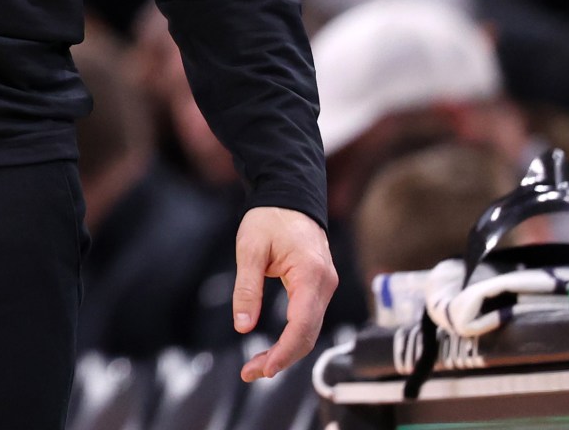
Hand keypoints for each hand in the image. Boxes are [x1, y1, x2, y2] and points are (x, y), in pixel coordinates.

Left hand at [233, 206, 338, 382]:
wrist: (289, 196)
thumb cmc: (269, 218)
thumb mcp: (249, 249)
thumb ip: (246, 288)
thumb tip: (243, 326)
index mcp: (310, 275)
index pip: (302, 326)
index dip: (283, 352)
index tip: (262, 368)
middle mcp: (325, 285)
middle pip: (308, 335)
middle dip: (282, 358)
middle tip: (250, 372)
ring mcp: (325, 287)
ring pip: (310, 331)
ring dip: (286, 352)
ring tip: (257, 366)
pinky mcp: (319, 288)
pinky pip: (309, 320)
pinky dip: (293, 338)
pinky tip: (274, 349)